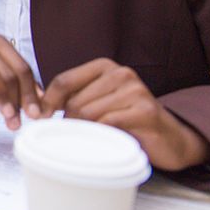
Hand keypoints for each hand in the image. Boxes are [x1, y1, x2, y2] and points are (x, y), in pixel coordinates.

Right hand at [0, 34, 42, 129]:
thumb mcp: (3, 92)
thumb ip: (22, 93)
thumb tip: (46, 105)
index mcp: (3, 46)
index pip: (23, 69)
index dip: (30, 93)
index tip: (35, 115)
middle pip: (8, 70)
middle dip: (16, 98)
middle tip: (18, 120)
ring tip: (5, 114)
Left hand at [40, 58, 209, 170]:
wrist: (172, 139)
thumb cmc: (129, 121)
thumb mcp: (99, 103)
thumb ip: (74, 99)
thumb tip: (37, 108)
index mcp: (105, 67)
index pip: (64, 81)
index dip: (47, 102)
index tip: (39, 119)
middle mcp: (121, 73)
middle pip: (75, 101)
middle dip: (68, 122)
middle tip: (72, 137)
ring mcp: (135, 90)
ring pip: (89, 113)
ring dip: (84, 131)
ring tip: (90, 140)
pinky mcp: (146, 111)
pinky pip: (108, 124)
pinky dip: (100, 136)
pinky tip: (104, 142)